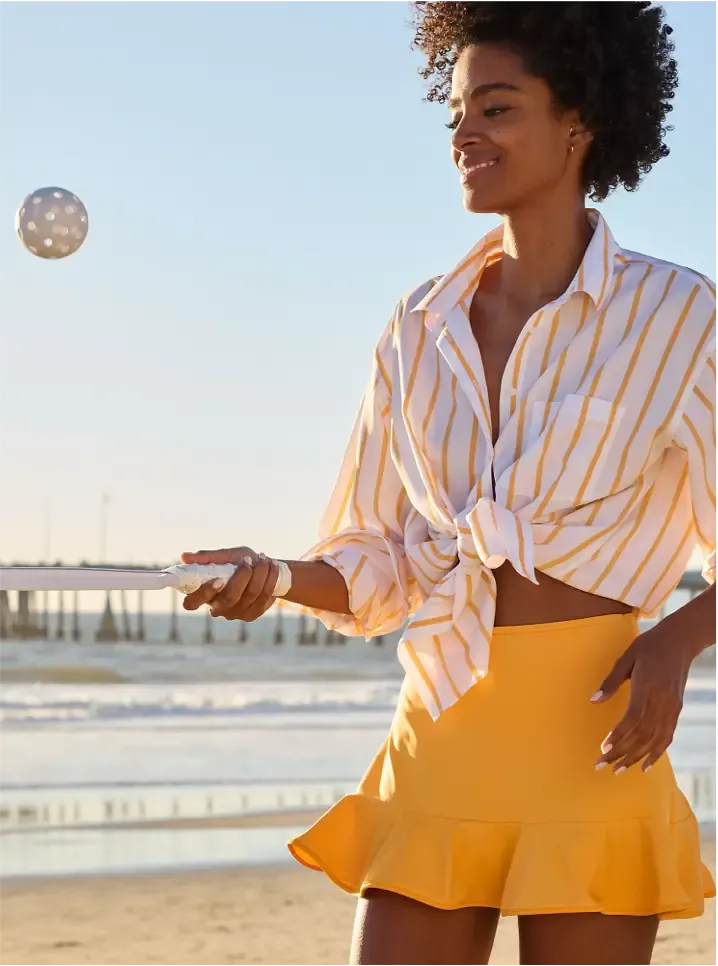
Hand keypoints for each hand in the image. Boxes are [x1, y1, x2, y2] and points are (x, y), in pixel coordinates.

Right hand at [181, 547, 278, 621]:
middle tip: (248, 560)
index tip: (219, 578)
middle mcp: (217, 608)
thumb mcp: (225, 556)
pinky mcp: (252, 614)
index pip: (192, 603)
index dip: (205, 593)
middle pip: (228, 598)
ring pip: (249, 596)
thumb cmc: (238, 562)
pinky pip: (264, 598)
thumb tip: (183, 557)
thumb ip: (207, 557)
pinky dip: (270, 579)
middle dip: (242, 577)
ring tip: (264, 558)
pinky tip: (272, 566)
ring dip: (260, 574)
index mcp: (203, 594)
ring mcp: (235, 614)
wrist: (263, 569)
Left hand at [591, 623, 691, 774]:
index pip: (633, 719)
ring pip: (654, 740)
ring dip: (636, 757)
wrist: (679, 641)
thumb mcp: (626, 657)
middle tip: (601, 765)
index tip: (604, 749)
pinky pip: (667, 737)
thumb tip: (593, 701)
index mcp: (647, 687)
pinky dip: (656, 753)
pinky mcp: (676, 710)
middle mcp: (662, 701)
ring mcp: (672, 708)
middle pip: (642, 735)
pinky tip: (645, 765)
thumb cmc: (648, 646)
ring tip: (618, 770)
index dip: (619, 736)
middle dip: (621, 753)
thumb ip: (611, 681)